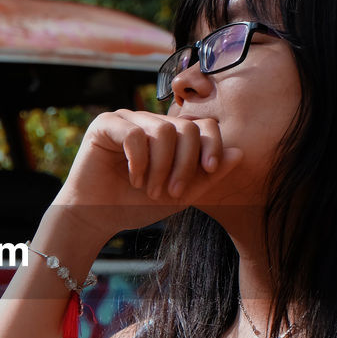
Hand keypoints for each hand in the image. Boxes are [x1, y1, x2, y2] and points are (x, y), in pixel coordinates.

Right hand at [53, 109, 243, 239]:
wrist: (97, 218)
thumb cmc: (136, 205)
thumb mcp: (180, 194)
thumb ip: (208, 175)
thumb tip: (239, 153)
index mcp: (169, 134)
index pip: (201, 124)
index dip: (211, 144)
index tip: (211, 170)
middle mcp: (149, 121)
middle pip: (185, 127)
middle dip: (184, 164)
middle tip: (171, 193)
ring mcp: (127, 119)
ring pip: (163, 131)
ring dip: (161, 167)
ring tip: (150, 190)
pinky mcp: (105, 124)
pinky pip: (134, 134)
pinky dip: (139, 162)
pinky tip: (133, 179)